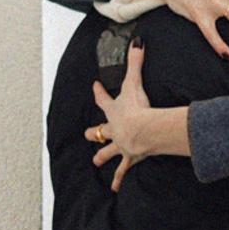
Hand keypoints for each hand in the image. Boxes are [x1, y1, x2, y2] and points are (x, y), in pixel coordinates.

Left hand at [89, 46, 190, 188]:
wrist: (140, 131)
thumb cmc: (137, 107)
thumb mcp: (135, 81)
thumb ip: (136, 61)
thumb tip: (138, 40)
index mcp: (114, 110)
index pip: (103, 98)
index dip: (99, 91)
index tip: (94, 86)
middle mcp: (114, 129)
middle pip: (101, 130)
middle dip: (94, 131)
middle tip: (87, 133)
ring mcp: (120, 144)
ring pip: (108, 151)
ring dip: (102, 156)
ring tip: (96, 162)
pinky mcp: (129, 157)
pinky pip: (123, 170)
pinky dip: (119, 179)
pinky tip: (115, 189)